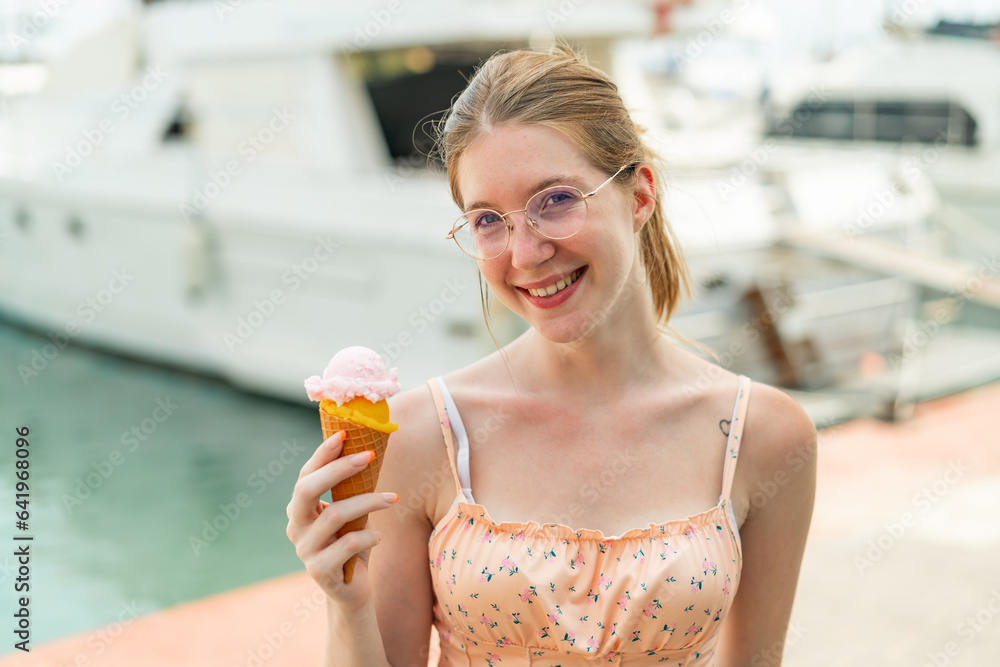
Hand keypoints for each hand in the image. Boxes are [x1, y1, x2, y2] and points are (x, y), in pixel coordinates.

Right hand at [286, 430, 398, 610]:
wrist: (352, 590)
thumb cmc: (351, 543)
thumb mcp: (349, 513)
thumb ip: (349, 490)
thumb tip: (369, 449)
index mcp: (300, 509)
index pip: (306, 474)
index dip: (323, 454)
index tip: (345, 434)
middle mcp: (296, 527)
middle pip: (306, 489)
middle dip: (338, 468)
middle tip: (369, 455)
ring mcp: (304, 550)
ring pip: (334, 515)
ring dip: (368, 501)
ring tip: (392, 497)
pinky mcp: (318, 570)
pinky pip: (347, 545)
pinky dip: (368, 535)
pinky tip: (378, 535)